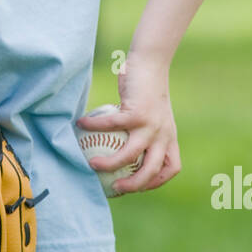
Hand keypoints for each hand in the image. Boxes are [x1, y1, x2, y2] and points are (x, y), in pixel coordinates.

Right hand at [76, 58, 180, 194]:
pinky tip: (80, 124)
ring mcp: (151, 124)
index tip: (139, 185)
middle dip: (134, 184)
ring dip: (111, 163)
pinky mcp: (137, 112)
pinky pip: (111, 125)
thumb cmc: (146, 89)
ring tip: (92, 164)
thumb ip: (141, 130)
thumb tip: (117, 146)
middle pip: (152, 169)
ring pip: (131, 154)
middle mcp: (163, 134)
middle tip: (114, 187)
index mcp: (169, 137)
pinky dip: (94, 126)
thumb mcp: (151, 113)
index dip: (157, 181)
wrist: (151, 63)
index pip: (171, 167)